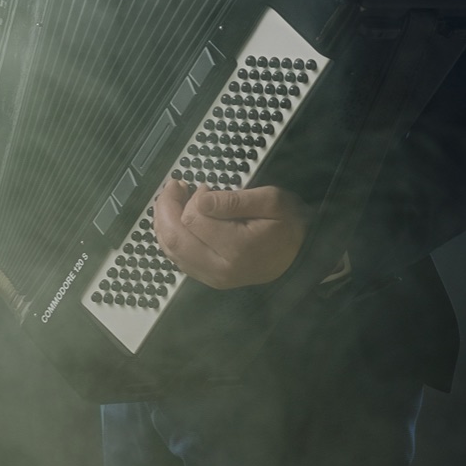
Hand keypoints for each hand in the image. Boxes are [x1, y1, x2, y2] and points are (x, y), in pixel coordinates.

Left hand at [152, 178, 312, 288]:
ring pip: (171, 251)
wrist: (301, 255)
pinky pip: (178, 259)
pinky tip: (178, 220)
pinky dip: (171, 237)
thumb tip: (200, 200)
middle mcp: (221, 269)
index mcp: (237, 249)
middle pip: (174, 238)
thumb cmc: (288, 224)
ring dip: (165, 222)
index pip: (193, 220)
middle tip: (174, 186)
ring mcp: (214, 278)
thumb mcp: (271, 201)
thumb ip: (235, 200)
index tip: (202, 186)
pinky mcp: (210, 279)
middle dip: (165, 208)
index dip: (191, 198)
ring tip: (175, 200)